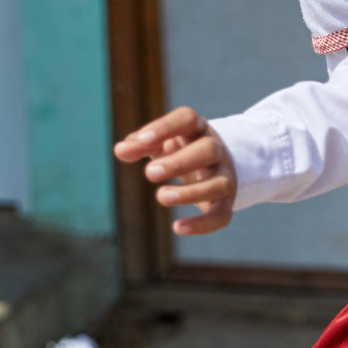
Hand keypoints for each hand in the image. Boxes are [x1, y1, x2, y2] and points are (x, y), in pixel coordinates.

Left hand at [114, 106, 236, 236]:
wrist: (213, 165)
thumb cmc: (179, 149)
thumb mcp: (159, 143)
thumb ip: (140, 144)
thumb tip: (120, 150)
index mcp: (197, 129)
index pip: (187, 119)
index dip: (165, 127)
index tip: (143, 140)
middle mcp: (216, 150)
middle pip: (208, 150)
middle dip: (179, 162)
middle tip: (149, 174)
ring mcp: (224, 176)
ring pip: (218, 184)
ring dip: (190, 193)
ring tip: (160, 197)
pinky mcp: (226, 202)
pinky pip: (222, 215)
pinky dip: (202, 224)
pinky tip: (177, 228)